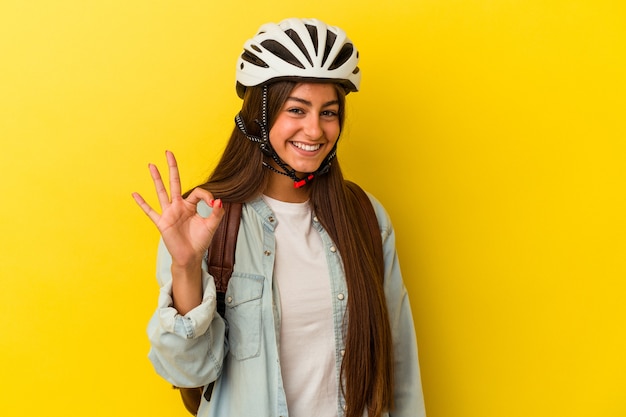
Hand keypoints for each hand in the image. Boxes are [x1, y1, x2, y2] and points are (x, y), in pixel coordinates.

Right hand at [132, 151, 224, 268]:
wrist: (190, 256)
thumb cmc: (200, 241)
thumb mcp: (212, 226)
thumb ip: (216, 213)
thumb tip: (219, 200)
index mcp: (190, 206)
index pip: (197, 192)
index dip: (206, 195)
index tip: (213, 203)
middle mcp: (178, 206)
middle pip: (175, 183)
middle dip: (172, 168)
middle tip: (169, 152)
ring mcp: (169, 213)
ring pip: (161, 192)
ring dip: (156, 179)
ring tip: (151, 165)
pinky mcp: (162, 222)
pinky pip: (150, 211)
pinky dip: (143, 203)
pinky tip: (135, 194)